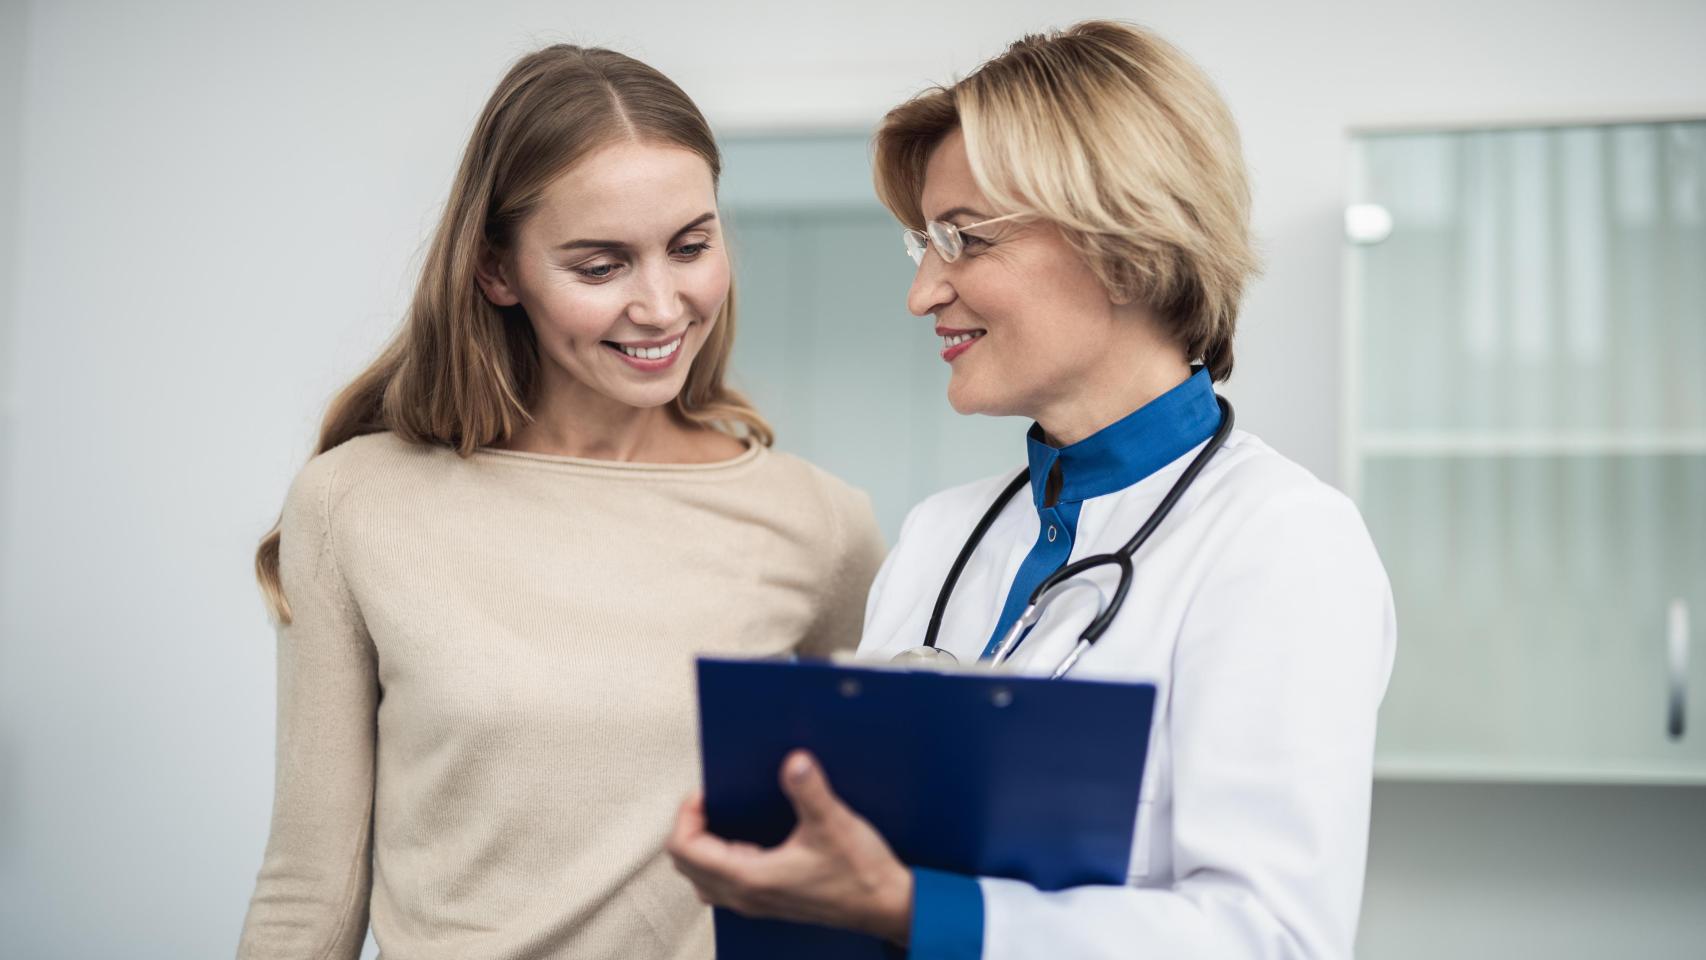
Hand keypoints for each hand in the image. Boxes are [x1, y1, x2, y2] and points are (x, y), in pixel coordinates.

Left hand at [667, 750, 914, 944]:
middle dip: (689, 828)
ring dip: (701, 848)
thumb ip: (809, 789)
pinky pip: (723, 885)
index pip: (686, 850)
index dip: (686, 815)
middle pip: (685, 865)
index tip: (706, 792)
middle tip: (709, 801)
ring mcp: (756, 903)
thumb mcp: (833, 823)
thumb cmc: (862, 874)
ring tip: (722, 818)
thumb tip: (793, 761)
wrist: (886, 906)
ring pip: (701, 879)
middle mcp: (746, 896)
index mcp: (751, 877)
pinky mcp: (768, 902)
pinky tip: (745, 840)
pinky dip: (719, 860)